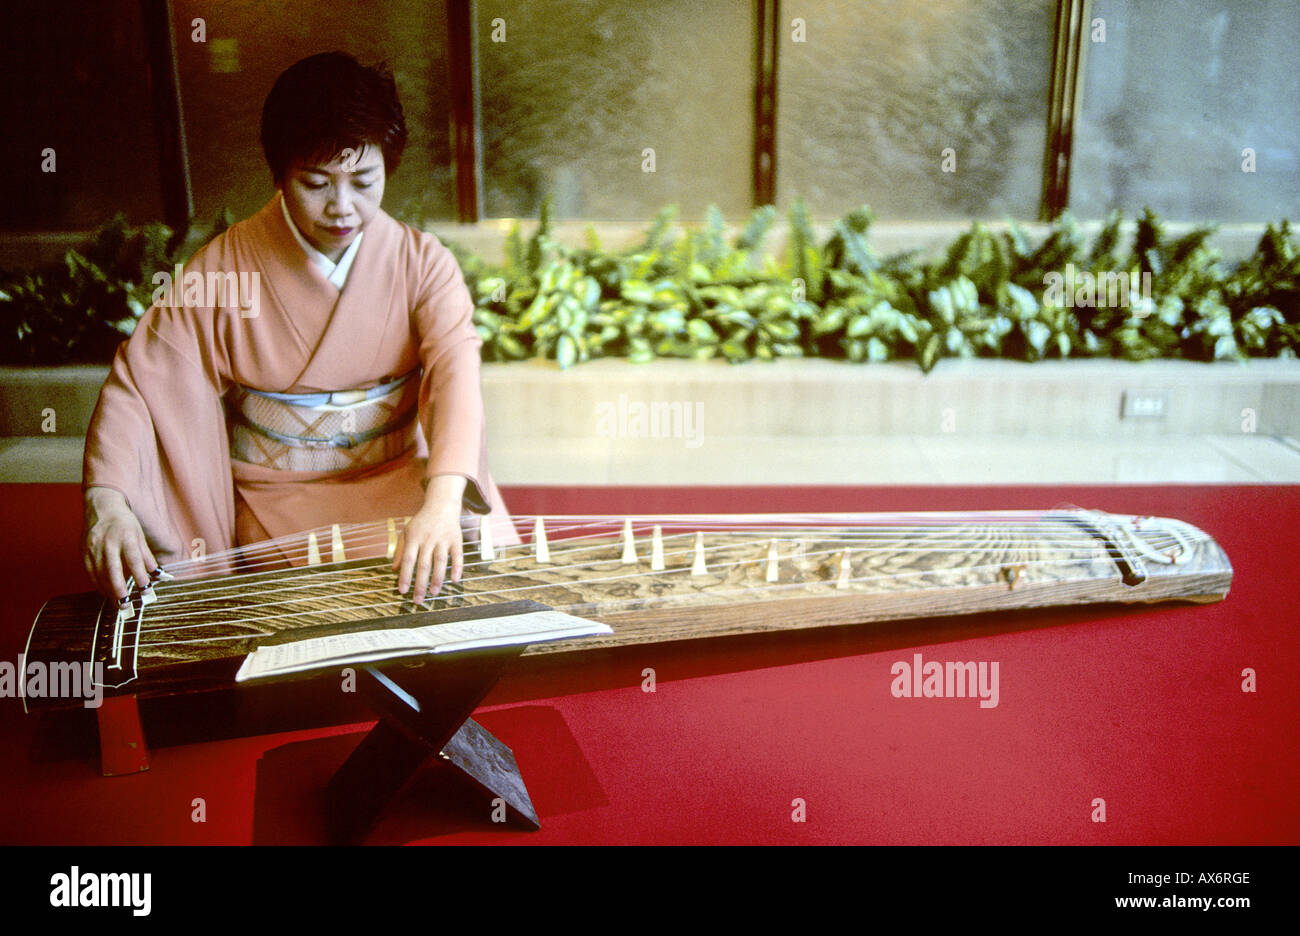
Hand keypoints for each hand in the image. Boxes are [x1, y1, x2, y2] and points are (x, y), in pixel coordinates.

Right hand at [83, 487, 157, 600]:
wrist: (101, 507)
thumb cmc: (124, 522)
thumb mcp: (139, 535)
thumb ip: (147, 556)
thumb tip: (158, 574)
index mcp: (125, 536)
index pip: (134, 560)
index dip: (140, 576)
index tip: (146, 591)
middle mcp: (108, 542)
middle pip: (113, 570)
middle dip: (119, 590)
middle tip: (126, 606)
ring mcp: (93, 547)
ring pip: (99, 574)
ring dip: (108, 591)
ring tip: (118, 604)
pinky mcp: (83, 552)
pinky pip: (90, 572)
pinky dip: (98, 584)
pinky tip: (105, 593)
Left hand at [392, 475, 466, 606]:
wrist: (441, 504)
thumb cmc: (421, 521)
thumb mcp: (406, 532)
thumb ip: (399, 550)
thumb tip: (393, 570)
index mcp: (414, 538)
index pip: (408, 560)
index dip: (405, 576)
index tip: (402, 591)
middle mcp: (428, 539)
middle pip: (424, 565)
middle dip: (420, 584)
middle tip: (418, 600)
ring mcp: (443, 539)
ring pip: (440, 562)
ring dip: (437, 579)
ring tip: (434, 593)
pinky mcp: (456, 539)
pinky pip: (457, 555)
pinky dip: (457, 567)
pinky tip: (455, 579)